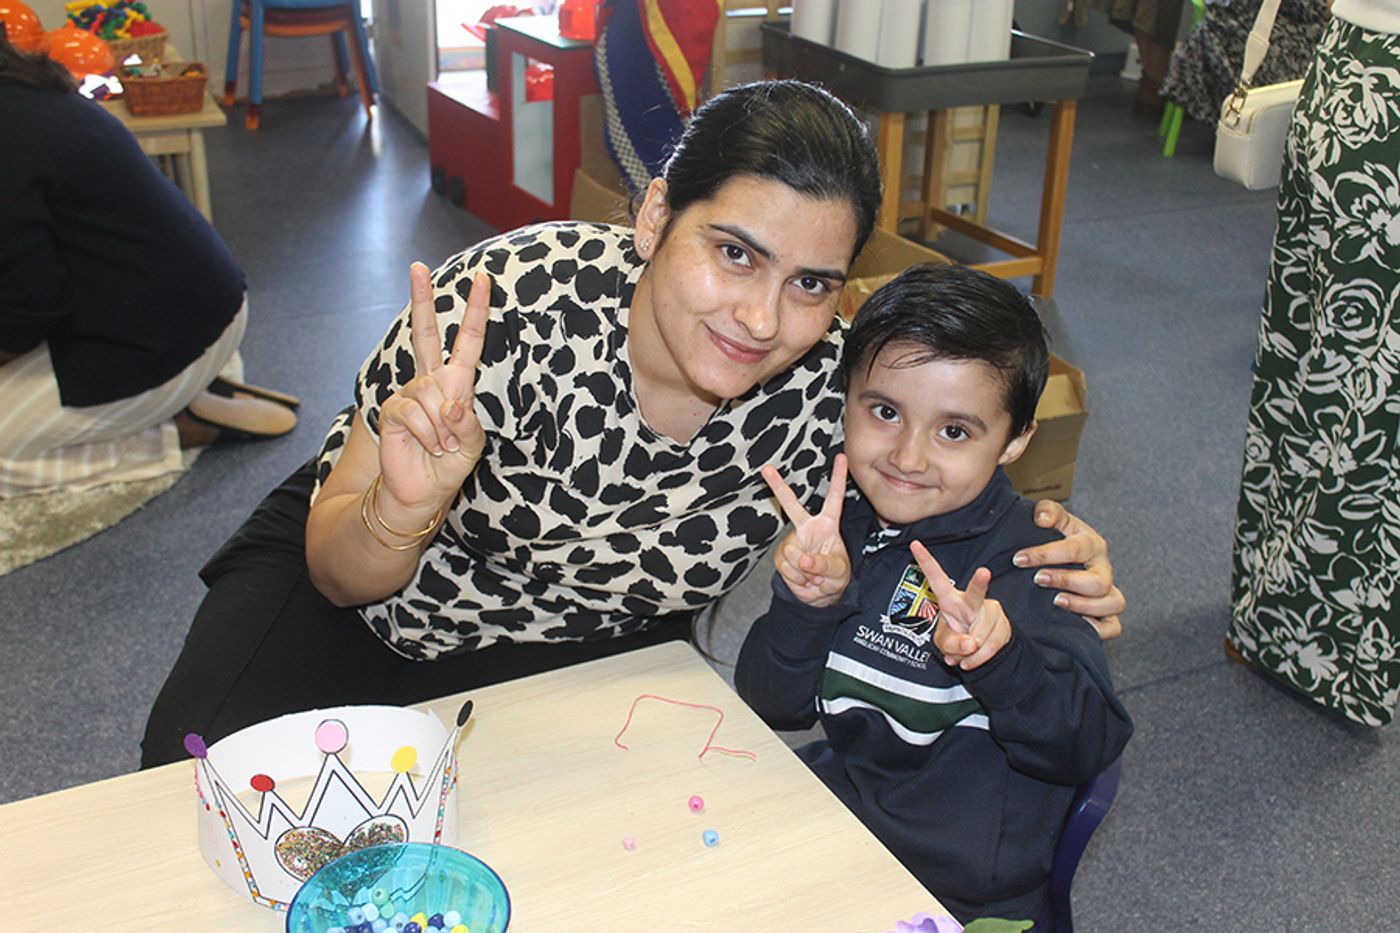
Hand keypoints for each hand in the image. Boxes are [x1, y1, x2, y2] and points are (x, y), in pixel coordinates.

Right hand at [377, 262, 490, 511]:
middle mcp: (431, 383)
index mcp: (456, 384)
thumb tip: (448, 403)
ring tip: (442, 445)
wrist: (421, 492)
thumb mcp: (473, 444)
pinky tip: (428, 446)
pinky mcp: (392, 411)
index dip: (476, 312)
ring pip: (431, 393)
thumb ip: (469, 422)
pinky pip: (415, 412)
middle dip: (423, 300)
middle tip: (419, 268)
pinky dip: (429, 434)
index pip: (467, 342)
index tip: (483, 280)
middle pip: (425, 335)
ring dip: (443, 427)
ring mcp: (409, 394)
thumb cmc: (448, 465)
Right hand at [761, 454, 851, 607]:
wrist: (820, 595)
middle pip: (791, 504)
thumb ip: (824, 565)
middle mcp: (808, 528)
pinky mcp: (781, 556)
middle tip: (767, 469)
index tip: (841, 457)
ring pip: (792, 551)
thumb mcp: (838, 572)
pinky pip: (785, 565)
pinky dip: (795, 576)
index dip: (838, 477)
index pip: (834, 497)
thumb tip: (804, 560)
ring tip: (813, 575)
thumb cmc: (835, 577)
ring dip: (804, 570)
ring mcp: (793, 541)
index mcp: (828, 524)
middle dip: (777, 486)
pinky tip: (803, 578)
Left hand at [911, 542, 1011, 670]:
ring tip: (966, 652)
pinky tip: (974, 657)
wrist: (982, 650)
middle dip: (979, 582)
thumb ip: (951, 644)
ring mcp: (990, 611)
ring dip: (970, 653)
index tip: (915, 545)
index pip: (936, 578)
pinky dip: (979, 659)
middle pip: (976, 592)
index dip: (925, 561)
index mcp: (949, 599)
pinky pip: (990, 646)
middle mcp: (971, 601)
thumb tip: (970, 644)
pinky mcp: (1004, 624)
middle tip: (983, 572)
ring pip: (979, 635)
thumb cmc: (957, 639)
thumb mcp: (944, 643)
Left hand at [1014, 500, 1124, 639]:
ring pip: (1113, 602)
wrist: (1054, 558)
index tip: (1019, 559)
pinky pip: (1113, 627)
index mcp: (1091, 543)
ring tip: (1056, 601)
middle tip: (1038, 579)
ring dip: (1084, 605)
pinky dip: (1098, 629)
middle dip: (1067, 580)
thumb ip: (1047, 511)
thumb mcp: (1049, 517)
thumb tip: (1042, 519)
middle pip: (1098, 580)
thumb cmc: (1051, 537)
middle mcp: (1103, 568)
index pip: (1075, 548)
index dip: (1046, 554)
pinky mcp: (1105, 614)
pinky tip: (1075, 624)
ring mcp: (1107, 592)